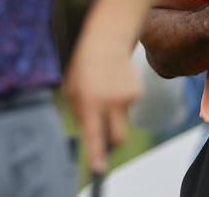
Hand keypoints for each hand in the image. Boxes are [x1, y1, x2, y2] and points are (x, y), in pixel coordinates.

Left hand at [63, 32, 139, 174]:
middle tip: (103, 144)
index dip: (98, 155)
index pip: (94, 134)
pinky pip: (126, 107)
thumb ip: (79, 113)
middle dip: (111, 146)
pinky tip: (112, 84)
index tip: (99, 170)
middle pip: (118, 139)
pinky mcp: (137, 92)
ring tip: (103, 92)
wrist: (108, 38)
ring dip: (111, 116)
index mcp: (90, 101)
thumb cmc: (84, 65)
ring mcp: (126, 97)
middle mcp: (110, 101)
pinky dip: (118, 102)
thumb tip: (90, 135)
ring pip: (121, 121)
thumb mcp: (72, 89)